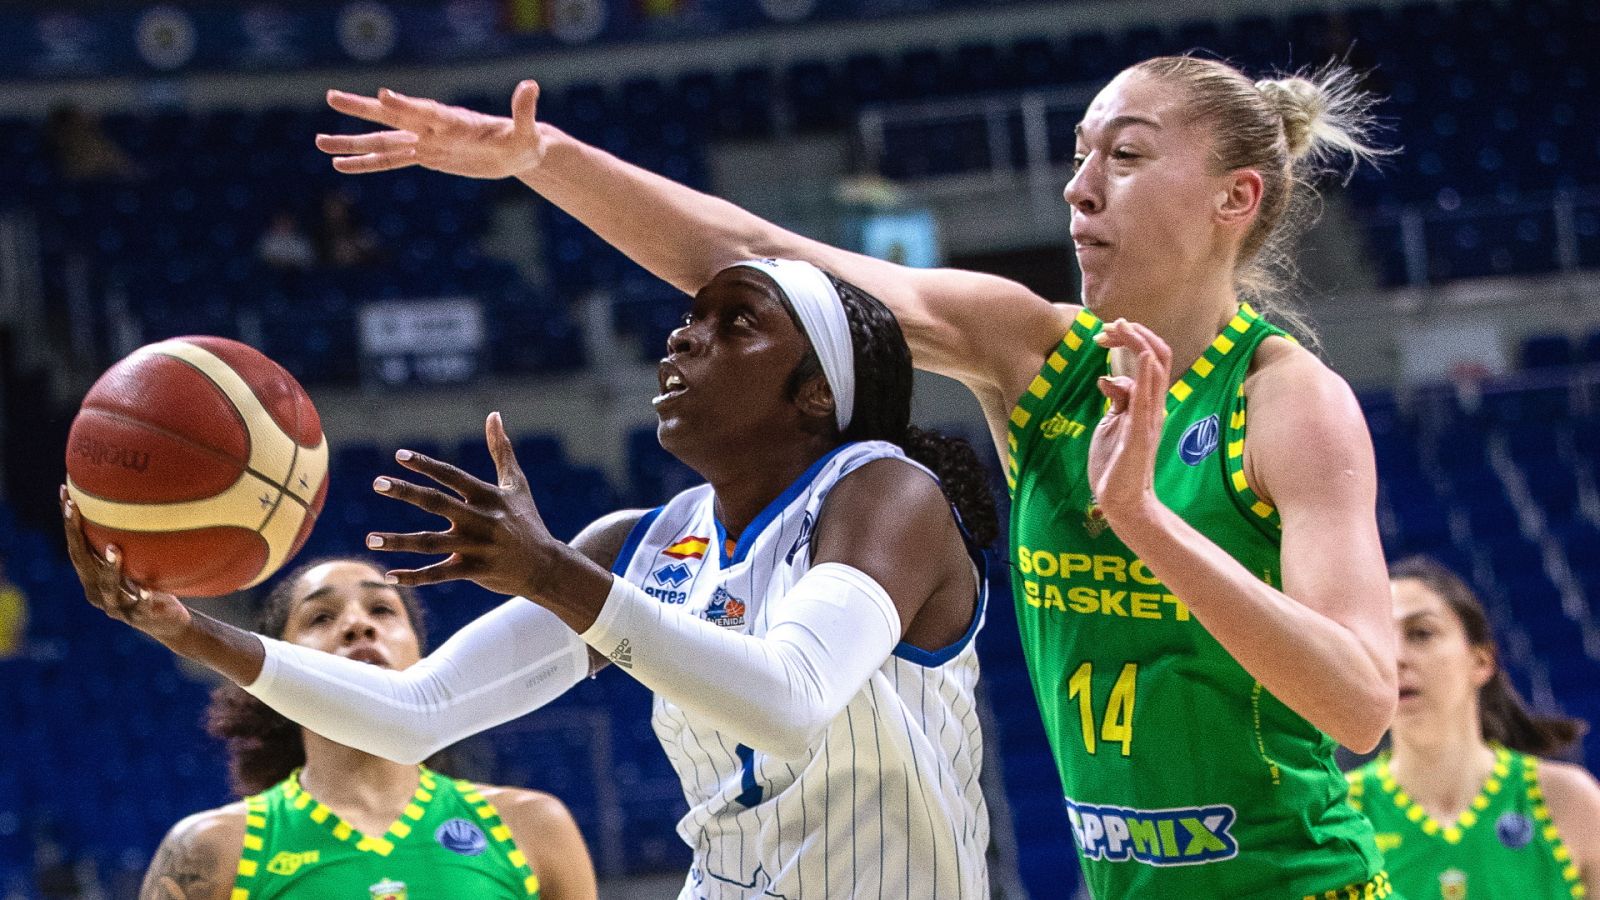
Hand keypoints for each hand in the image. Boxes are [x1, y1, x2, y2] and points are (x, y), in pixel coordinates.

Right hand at [60, 484, 192, 643]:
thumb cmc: (150, 584)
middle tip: (74, 508)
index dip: (68, 522)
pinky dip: (142, 598)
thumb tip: (132, 500)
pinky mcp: (140, 618)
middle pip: (82, 562)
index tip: (65, 492)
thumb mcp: (137, 561)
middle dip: (75, 534)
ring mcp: (117, 607)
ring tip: (114, 549)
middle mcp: (97, 592)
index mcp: (93, 577)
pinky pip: (139, 607)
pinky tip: (147, 590)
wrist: (167, 622)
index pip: (76, 546)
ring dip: (110, 568)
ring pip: (108, 587)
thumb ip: (129, 541)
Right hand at [316, 80, 545, 178]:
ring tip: (319, 144)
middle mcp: (434, 127)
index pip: (427, 111)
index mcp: (455, 120)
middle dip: (364, 109)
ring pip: (384, 141)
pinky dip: (368, 163)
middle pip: (394, 116)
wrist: (520, 152)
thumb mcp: (527, 132)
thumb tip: (531, 86)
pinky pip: (392, 160)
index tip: (384, 96)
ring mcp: (427, 141)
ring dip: (353, 142)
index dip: (407, 104)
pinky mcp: (426, 157)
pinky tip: (342, 166)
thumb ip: (523, 111)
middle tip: (331, 97)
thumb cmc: (526, 141)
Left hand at [367, 412, 561, 596]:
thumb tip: (493, 414)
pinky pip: (439, 574)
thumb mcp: (516, 484)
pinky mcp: (474, 571)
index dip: (427, 465)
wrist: (546, 566)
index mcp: (488, 497)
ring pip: (430, 543)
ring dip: (399, 541)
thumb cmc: (527, 521)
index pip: (452, 476)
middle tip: (377, 482)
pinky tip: (390, 576)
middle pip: (437, 503)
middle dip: (406, 492)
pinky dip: (414, 576)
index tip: (400, 456)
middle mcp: (480, 520)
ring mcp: (476, 547)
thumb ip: (501, 450)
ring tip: (370, 539)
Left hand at [1087, 319, 1171, 529]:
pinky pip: (1146, 398)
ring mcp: (1150, 417)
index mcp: (1148, 401)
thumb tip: (1107, 379)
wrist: (1120, 499)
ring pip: (1155, 369)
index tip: (1106, 332)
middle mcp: (1155, 404)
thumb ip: (1116, 399)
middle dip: (1134, 333)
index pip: (1150, 357)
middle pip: (1158, 355)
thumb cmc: (1116, 463)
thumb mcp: (1112, 422)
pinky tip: (1140, 354)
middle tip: (1107, 327)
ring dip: (1136, 343)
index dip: (1131, 338)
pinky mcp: (1140, 432)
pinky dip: (1144, 373)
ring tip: (1115, 328)